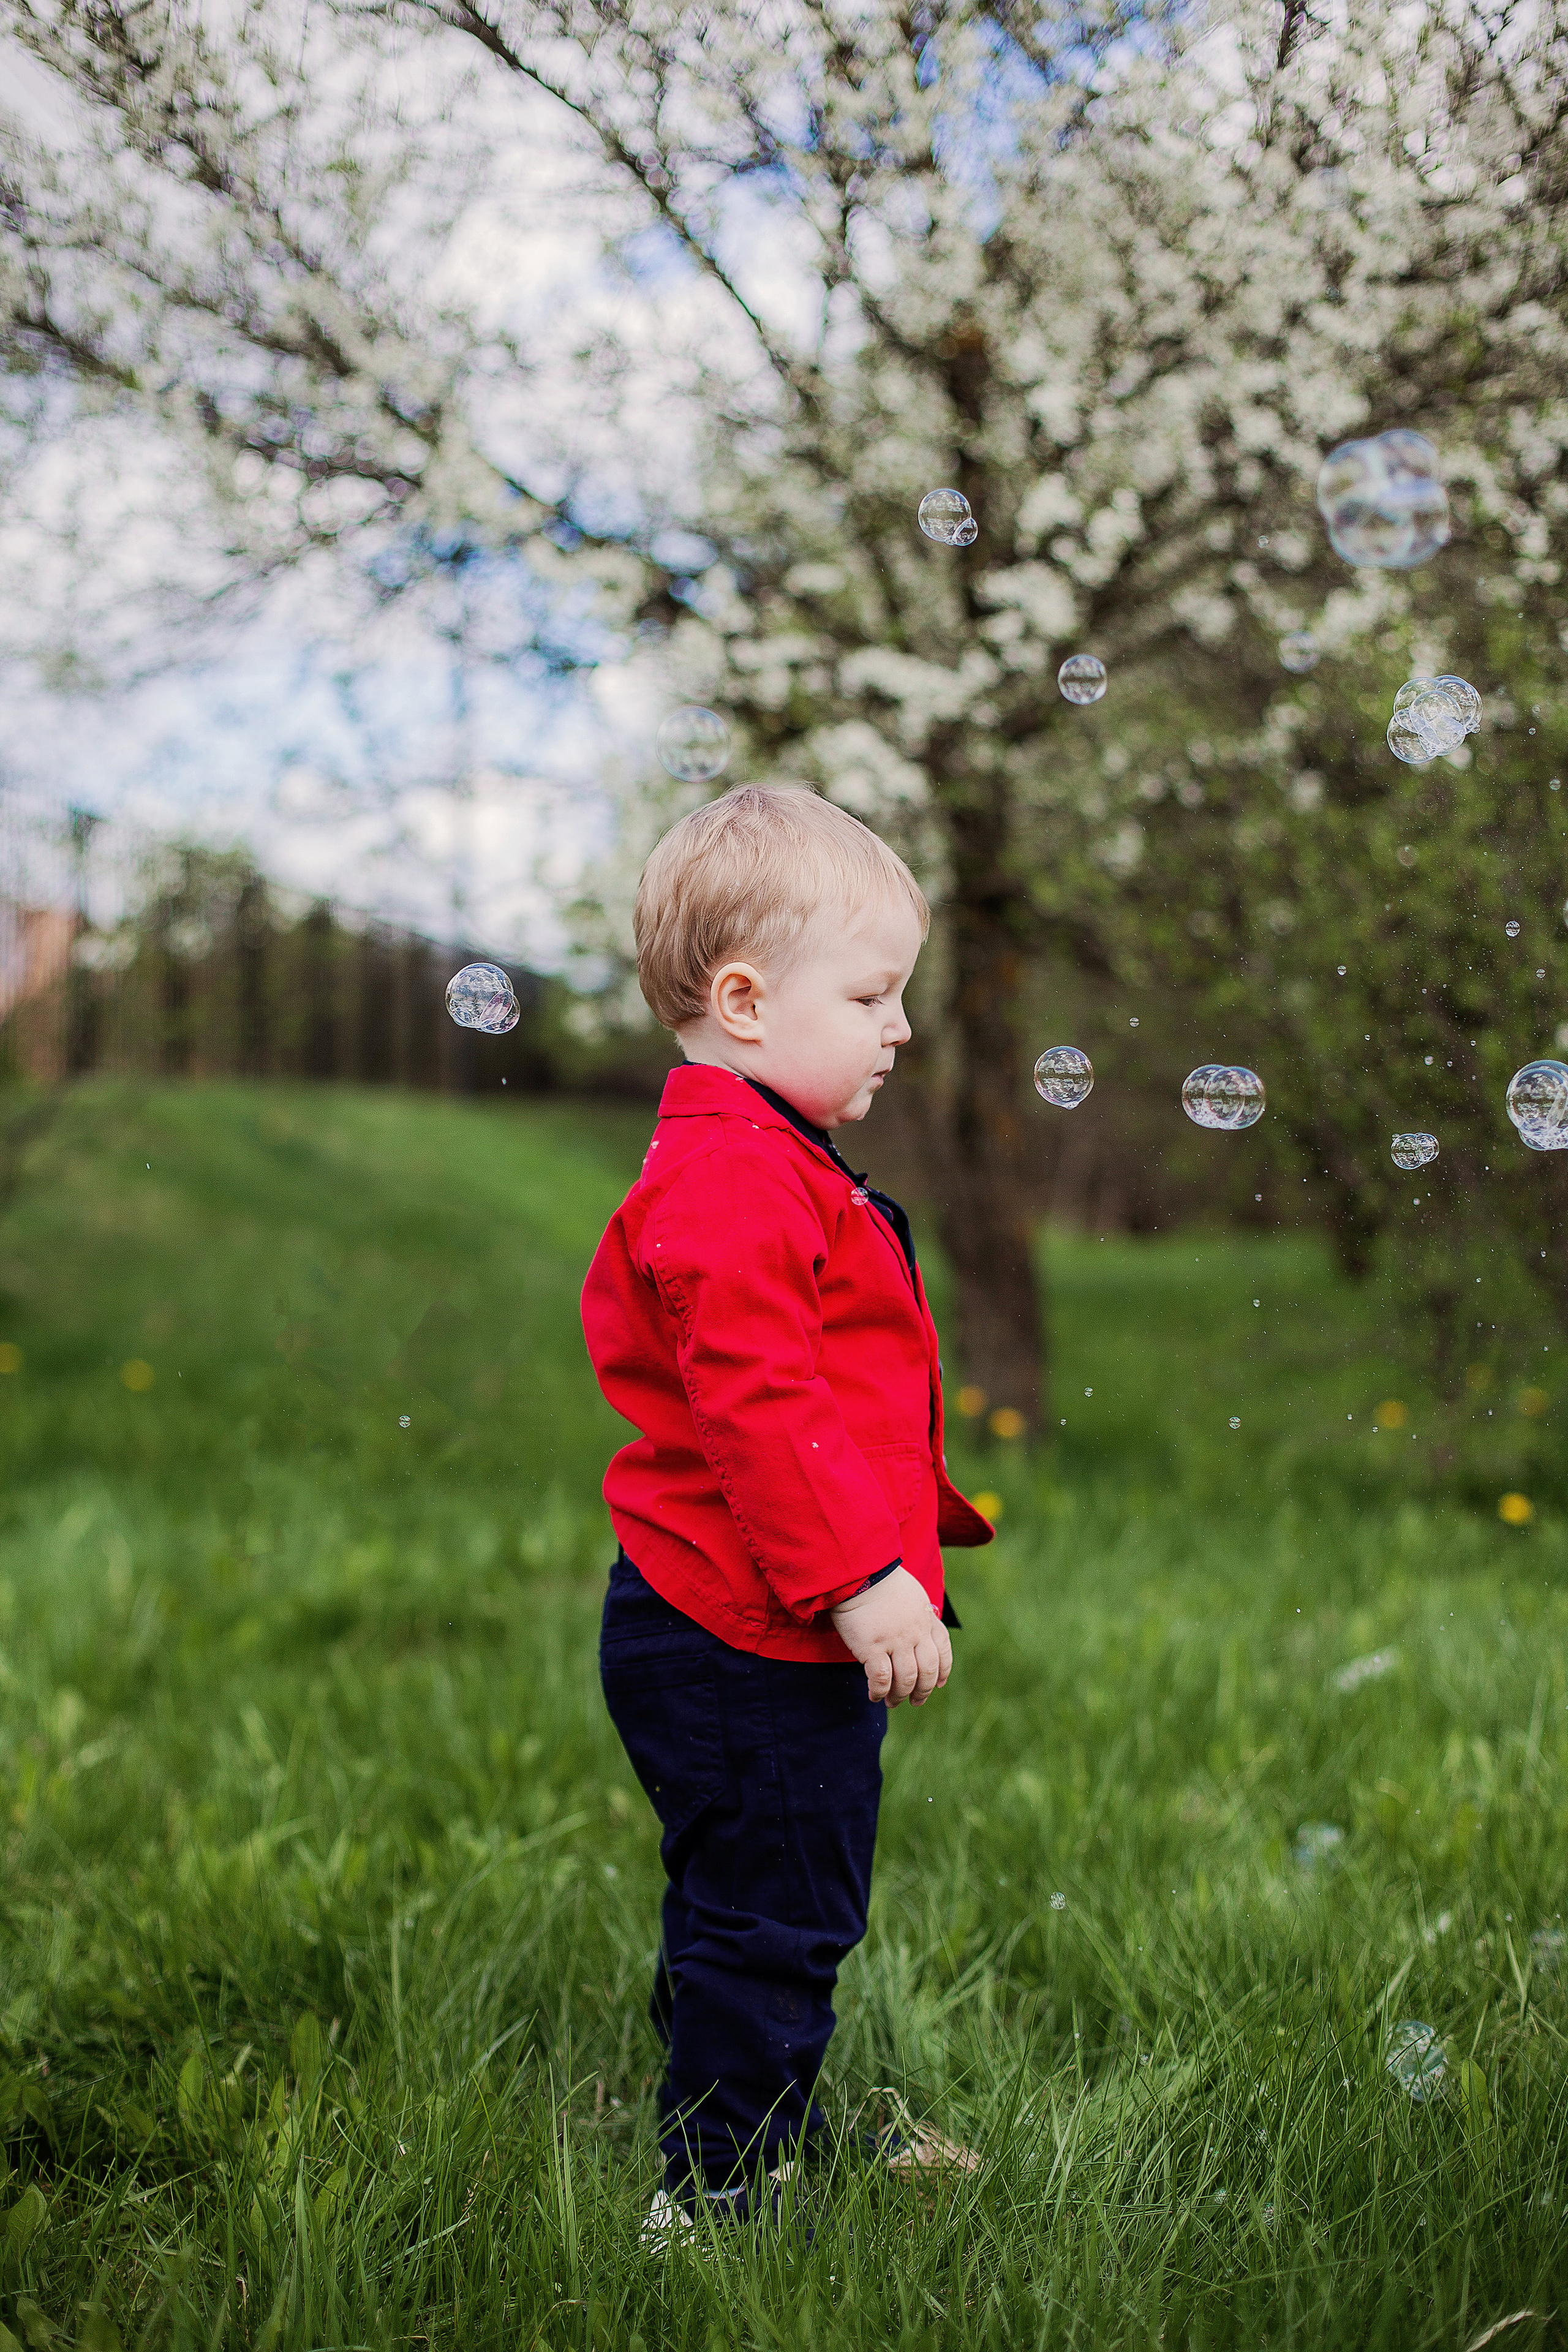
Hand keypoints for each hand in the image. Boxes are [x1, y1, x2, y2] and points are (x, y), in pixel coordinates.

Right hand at [829, 1567, 951, 1706]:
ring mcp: (895, 1641)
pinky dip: (879, 1692)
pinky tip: (874, 1696)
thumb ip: (917, 1613)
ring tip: (892, 1703)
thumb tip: (918, 1630)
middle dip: (923, 1690)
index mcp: (925, 1617)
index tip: (939, 1684)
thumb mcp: (911, 1592)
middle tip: (916, 1701)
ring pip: (906, 1679)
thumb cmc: (879, 1579)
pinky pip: (881, 1679)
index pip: (942, 1649)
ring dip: (901, 1696)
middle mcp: (915, 1632)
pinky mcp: (872, 1647)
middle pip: (928, 1670)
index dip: (943, 1670)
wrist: (859, 1570)